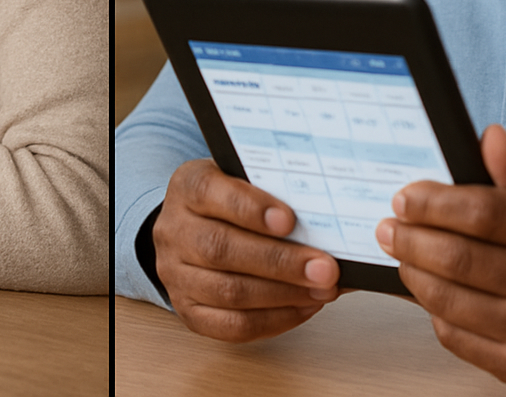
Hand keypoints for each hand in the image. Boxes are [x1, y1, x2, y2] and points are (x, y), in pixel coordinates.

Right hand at [152, 159, 342, 341]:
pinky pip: (230, 325)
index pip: (209, 192)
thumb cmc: (230, 201)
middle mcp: (174, 230)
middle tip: (324, 268)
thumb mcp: (244, 179)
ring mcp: (176, 274)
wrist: (193, 228)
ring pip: (227, 292)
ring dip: (282, 294)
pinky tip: (302, 307)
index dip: (249, 208)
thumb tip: (331, 223)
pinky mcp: (188, 310)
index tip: (289, 220)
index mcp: (187, 186)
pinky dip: (273, 320)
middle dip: (279, 261)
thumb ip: (276, 192)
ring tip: (322, 290)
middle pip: (220, 248)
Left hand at [375, 125, 505, 386]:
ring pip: (449, 299)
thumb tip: (488, 137)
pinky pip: (454, 334)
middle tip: (388, 226)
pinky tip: (431, 288)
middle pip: (459, 258)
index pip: (484, 213)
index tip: (405, 197)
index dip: (434, 204)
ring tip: (402, 253)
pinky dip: (432, 309)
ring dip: (412, 272)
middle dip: (411, 239)